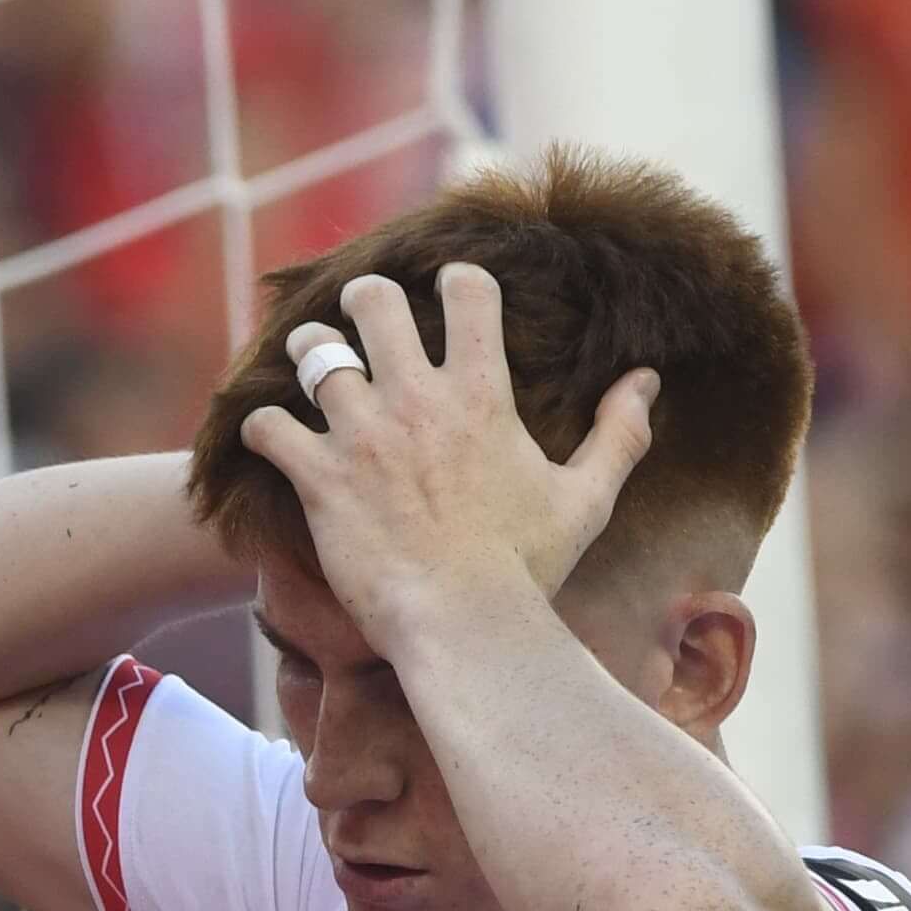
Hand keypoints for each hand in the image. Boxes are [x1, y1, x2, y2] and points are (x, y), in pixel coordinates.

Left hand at [240, 265, 657, 631]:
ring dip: (310, 357)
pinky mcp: (319, 478)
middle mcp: (415, 399)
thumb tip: (647, 382)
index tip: (448, 297)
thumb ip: (618, 433)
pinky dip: (263, 429)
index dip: (455, 282)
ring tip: (314, 371)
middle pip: (373, 301)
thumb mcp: (586, 500)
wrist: (467, 628)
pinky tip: (272, 439)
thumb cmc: (528, 569)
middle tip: (365, 327)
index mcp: (480, 393)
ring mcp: (362, 434)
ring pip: (312, 352)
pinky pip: (267, 426)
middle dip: (366, 305)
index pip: (465, 289)